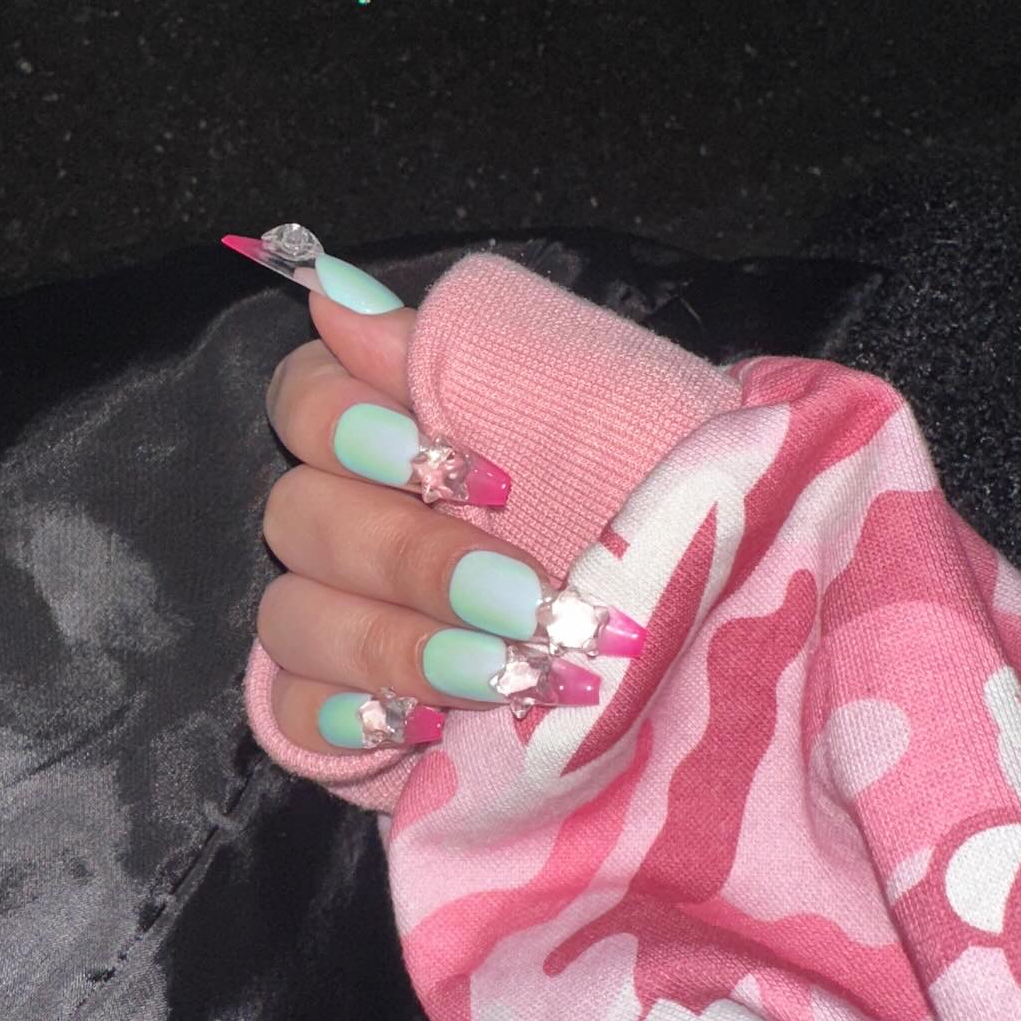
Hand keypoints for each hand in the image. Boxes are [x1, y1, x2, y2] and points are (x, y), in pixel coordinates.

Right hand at [259, 286, 637, 753]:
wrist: (728, 620)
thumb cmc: (666, 492)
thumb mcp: (596, 393)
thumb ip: (459, 342)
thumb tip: (334, 293)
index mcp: (406, 424)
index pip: (302, 398)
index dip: (354, 428)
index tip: (484, 472)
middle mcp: (361, 512)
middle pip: (297, 517)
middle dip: (416, 560)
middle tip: (525, 598)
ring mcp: (347, 614)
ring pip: (292, 619)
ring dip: (397, 647)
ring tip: (506, 675)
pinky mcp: (349, 710)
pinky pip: (293, 713)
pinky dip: (352, 715)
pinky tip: (427, 727)